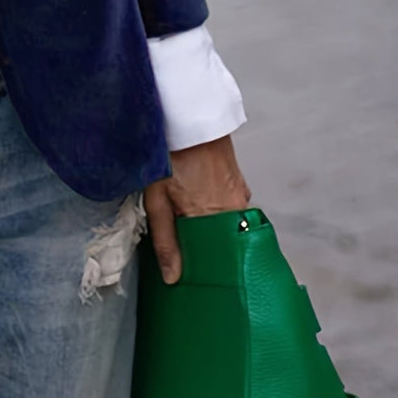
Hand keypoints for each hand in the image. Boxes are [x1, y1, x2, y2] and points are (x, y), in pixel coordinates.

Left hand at [144, 135, 251, 284]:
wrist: (190, 118)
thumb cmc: (170, 156)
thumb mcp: (157, 199)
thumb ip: (165, 239)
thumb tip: (173, 277)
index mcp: (215, 218)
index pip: (216, 259)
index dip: (205, 269)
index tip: (194, 279)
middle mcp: (234, 210)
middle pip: (225, 243)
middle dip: (209, 251)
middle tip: (191, 258)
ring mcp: (240, 196)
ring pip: (229, 226)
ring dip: (213, 231)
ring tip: (193, 233)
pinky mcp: (240, 184)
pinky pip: (233, 209)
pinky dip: (219, 214)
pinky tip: (203, 211)